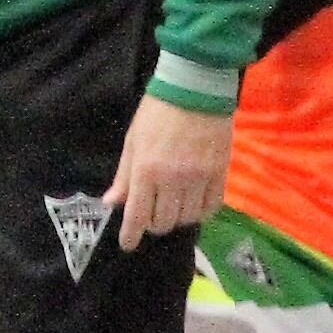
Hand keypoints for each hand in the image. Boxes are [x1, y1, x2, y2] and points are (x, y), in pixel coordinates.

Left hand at [103, 94, 232, 252]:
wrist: (195, 88)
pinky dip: (201, 211)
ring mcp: (199, 177)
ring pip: (187, 218)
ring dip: (177, 217)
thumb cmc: (157, 112)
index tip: (128, 244)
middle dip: (154, 223)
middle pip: (164, 222)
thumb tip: (112, 203)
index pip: (137, 215)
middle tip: (152, 214)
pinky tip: (195, 203)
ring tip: (174, 206)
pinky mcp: (220, 173)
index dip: (131, 235)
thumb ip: (124, 176)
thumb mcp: (133, 141)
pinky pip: (211, 207)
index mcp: (146, 170)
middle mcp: (173, 179)